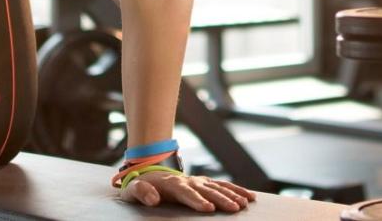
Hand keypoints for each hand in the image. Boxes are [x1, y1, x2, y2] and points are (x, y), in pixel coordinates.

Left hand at [120, 172, 255, 212]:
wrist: (148, 172)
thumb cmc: (139, 187)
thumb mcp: (131, 191)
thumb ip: (140, 192)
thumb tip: (154, 199)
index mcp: (170, 184)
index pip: (185, 192)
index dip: (197, 200)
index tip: (208, 209)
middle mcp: (188, 180)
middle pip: (206, 189)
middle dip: (221, 199)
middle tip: (233, 208)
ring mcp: (198, 180)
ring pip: (218, 187)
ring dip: (232, 194)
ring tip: (244, 204)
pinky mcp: (205, 183)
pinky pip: (223, 186)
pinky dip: (237, 190)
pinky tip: (249, 197)